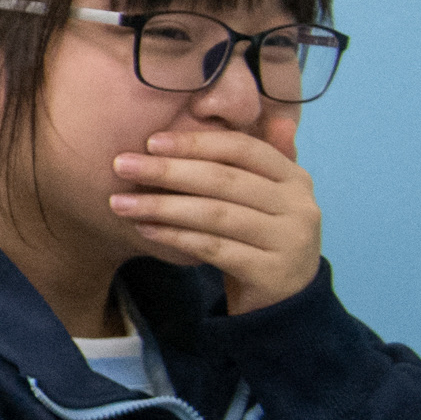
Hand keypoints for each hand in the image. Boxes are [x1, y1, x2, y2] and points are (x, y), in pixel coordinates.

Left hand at [113, 123, 322, 312]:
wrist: (283, 302)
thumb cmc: (260, 240)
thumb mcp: (265, 199)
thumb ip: (260, 163)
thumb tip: (276, 117)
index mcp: (295, 179)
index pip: (243, 149)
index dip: (197, 143)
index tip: (150, 141)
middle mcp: (299, 206)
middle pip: (225, 180)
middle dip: (168, 171)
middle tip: (121, 165)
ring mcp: (289, 240)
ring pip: (216, 214)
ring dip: (163, 205)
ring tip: (121, 202)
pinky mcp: (271, 273)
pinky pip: (214, 248)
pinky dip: (176, 236)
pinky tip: (145, 229)